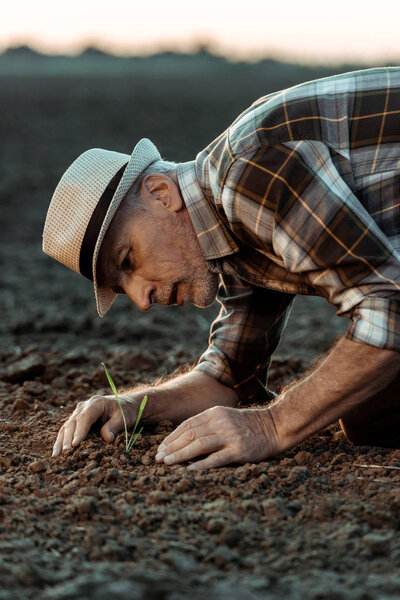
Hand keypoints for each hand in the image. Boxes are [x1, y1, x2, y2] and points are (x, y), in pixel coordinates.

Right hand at [52, 393, 140, 455]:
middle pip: (73, 423)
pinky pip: (66, 430)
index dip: (79, 431)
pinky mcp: (76, 420)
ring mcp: (78, 413)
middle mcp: (84, 406)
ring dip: (61, 441)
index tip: (75, 445)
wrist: (126, 406)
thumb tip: (107, 439)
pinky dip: (61, 441)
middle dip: (68, 439)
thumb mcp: (124, 418)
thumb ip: (114, 427)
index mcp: (96, 403)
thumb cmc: (126, 411)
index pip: (85, 417)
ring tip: (56, 456)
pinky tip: (56, 453)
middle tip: (66, 454)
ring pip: (66, 427)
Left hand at [155, 405, 279, 470]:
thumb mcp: (225, 417)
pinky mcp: (239, 450)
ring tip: (167, 462)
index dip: (171, 437)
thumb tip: (184, 440)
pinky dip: (201, 464)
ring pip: (199, 445)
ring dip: (180, 454)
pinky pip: (216, 458)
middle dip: (171, 447)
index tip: (161, 448)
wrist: (274, 426)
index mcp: (214, 413)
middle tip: (158, 458)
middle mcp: (220, 422)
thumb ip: (207, 425)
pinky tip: (189, 469)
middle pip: (190, 435)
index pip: (187, 425)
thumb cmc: (247, 424)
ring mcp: (229, 436)